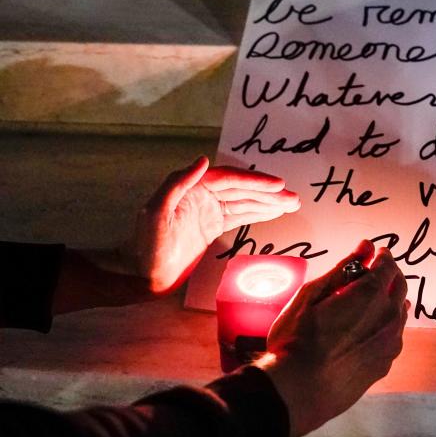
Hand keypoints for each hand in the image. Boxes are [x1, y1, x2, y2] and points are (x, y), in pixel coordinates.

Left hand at [123, 156, 299, 292]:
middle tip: (293, 197)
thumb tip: (203, 160)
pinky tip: (274, 213)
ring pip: (244, 202)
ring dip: (268, 202)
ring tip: (293, 204)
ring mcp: (208, 211)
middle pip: (241, 189)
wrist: (141, 276)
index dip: (255, 181)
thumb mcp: (156, 212)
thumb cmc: (146, 246)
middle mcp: (201, 195)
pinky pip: (240, 215)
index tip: (278, 185)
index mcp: (190, 187)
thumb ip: (177, 184)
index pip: (229, 179)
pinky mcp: (211, 226)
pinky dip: (258, 213)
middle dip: (268, 192)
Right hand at [257, 241, 408, 436]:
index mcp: (371, 294)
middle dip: (390, 275)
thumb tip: (366, 247)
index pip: (388, 265)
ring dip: (390, 301)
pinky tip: (371, 330)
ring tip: (374, 300)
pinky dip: (386, 326)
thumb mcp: (311, 295)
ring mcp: (390, 343)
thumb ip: (342, 269)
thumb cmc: (297, 340)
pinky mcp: (385, 364)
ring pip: (399, 314)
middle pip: (399, 287)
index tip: (376, 253)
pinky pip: (393, 337)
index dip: (382, 256)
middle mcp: (388, 316)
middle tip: (377, 272)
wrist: (299, 390)